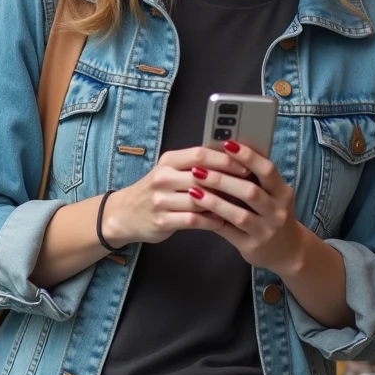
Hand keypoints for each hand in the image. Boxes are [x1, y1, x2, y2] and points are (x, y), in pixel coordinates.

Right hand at [101, 147, 245, 246]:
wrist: (125, 214)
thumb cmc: (156, 190)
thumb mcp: (170, 171)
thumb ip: (195, 165)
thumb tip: (232, 159)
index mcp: (169, 161)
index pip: (200, 154)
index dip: (224, 159)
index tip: (245, 165)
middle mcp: (163, 178)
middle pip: (202, 176)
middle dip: (228, 182)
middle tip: (249, 187)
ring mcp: (161, 200)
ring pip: (200, 199)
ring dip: (222, 203)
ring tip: (240, 206)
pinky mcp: (162, 221)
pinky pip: (193, 220)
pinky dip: (211, 221)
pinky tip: (222, 221)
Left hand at [186, 140, 307, 273]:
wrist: (286, 251)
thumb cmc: (271, 214)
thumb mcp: (272, 195)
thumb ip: (254, 178)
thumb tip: (225, 151)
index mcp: (282, 192)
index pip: (267, 170)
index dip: (248, 156)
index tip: (227, 144)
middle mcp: (278, 211)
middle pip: (251, 192)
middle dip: (223, 179)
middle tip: (199, 169)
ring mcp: (266, 230)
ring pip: (240, 214)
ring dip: (215, 201)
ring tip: (193, 191)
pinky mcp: (252, 246)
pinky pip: (230, 232)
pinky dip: (213, 220)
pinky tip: (197, 212)